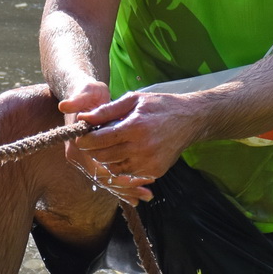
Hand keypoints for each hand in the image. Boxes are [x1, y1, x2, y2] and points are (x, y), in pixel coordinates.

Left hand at [67, 91, 202, 203]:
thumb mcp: (134, 100)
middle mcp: (142, 148)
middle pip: (104, 157)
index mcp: (135, 127)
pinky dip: (122, 165)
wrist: (190, 120)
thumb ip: (107, 110)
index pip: (100, 140)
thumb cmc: (160, 106)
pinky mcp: (154, 172)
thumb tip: (83, 118)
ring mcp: (149, 163)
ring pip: (114, 168)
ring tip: (110, 147)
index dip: (86, 140)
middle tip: (94, 142)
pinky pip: (128, 174)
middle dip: (94, 150)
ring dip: (107, 159)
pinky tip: (125, 153)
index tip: (82, 137)